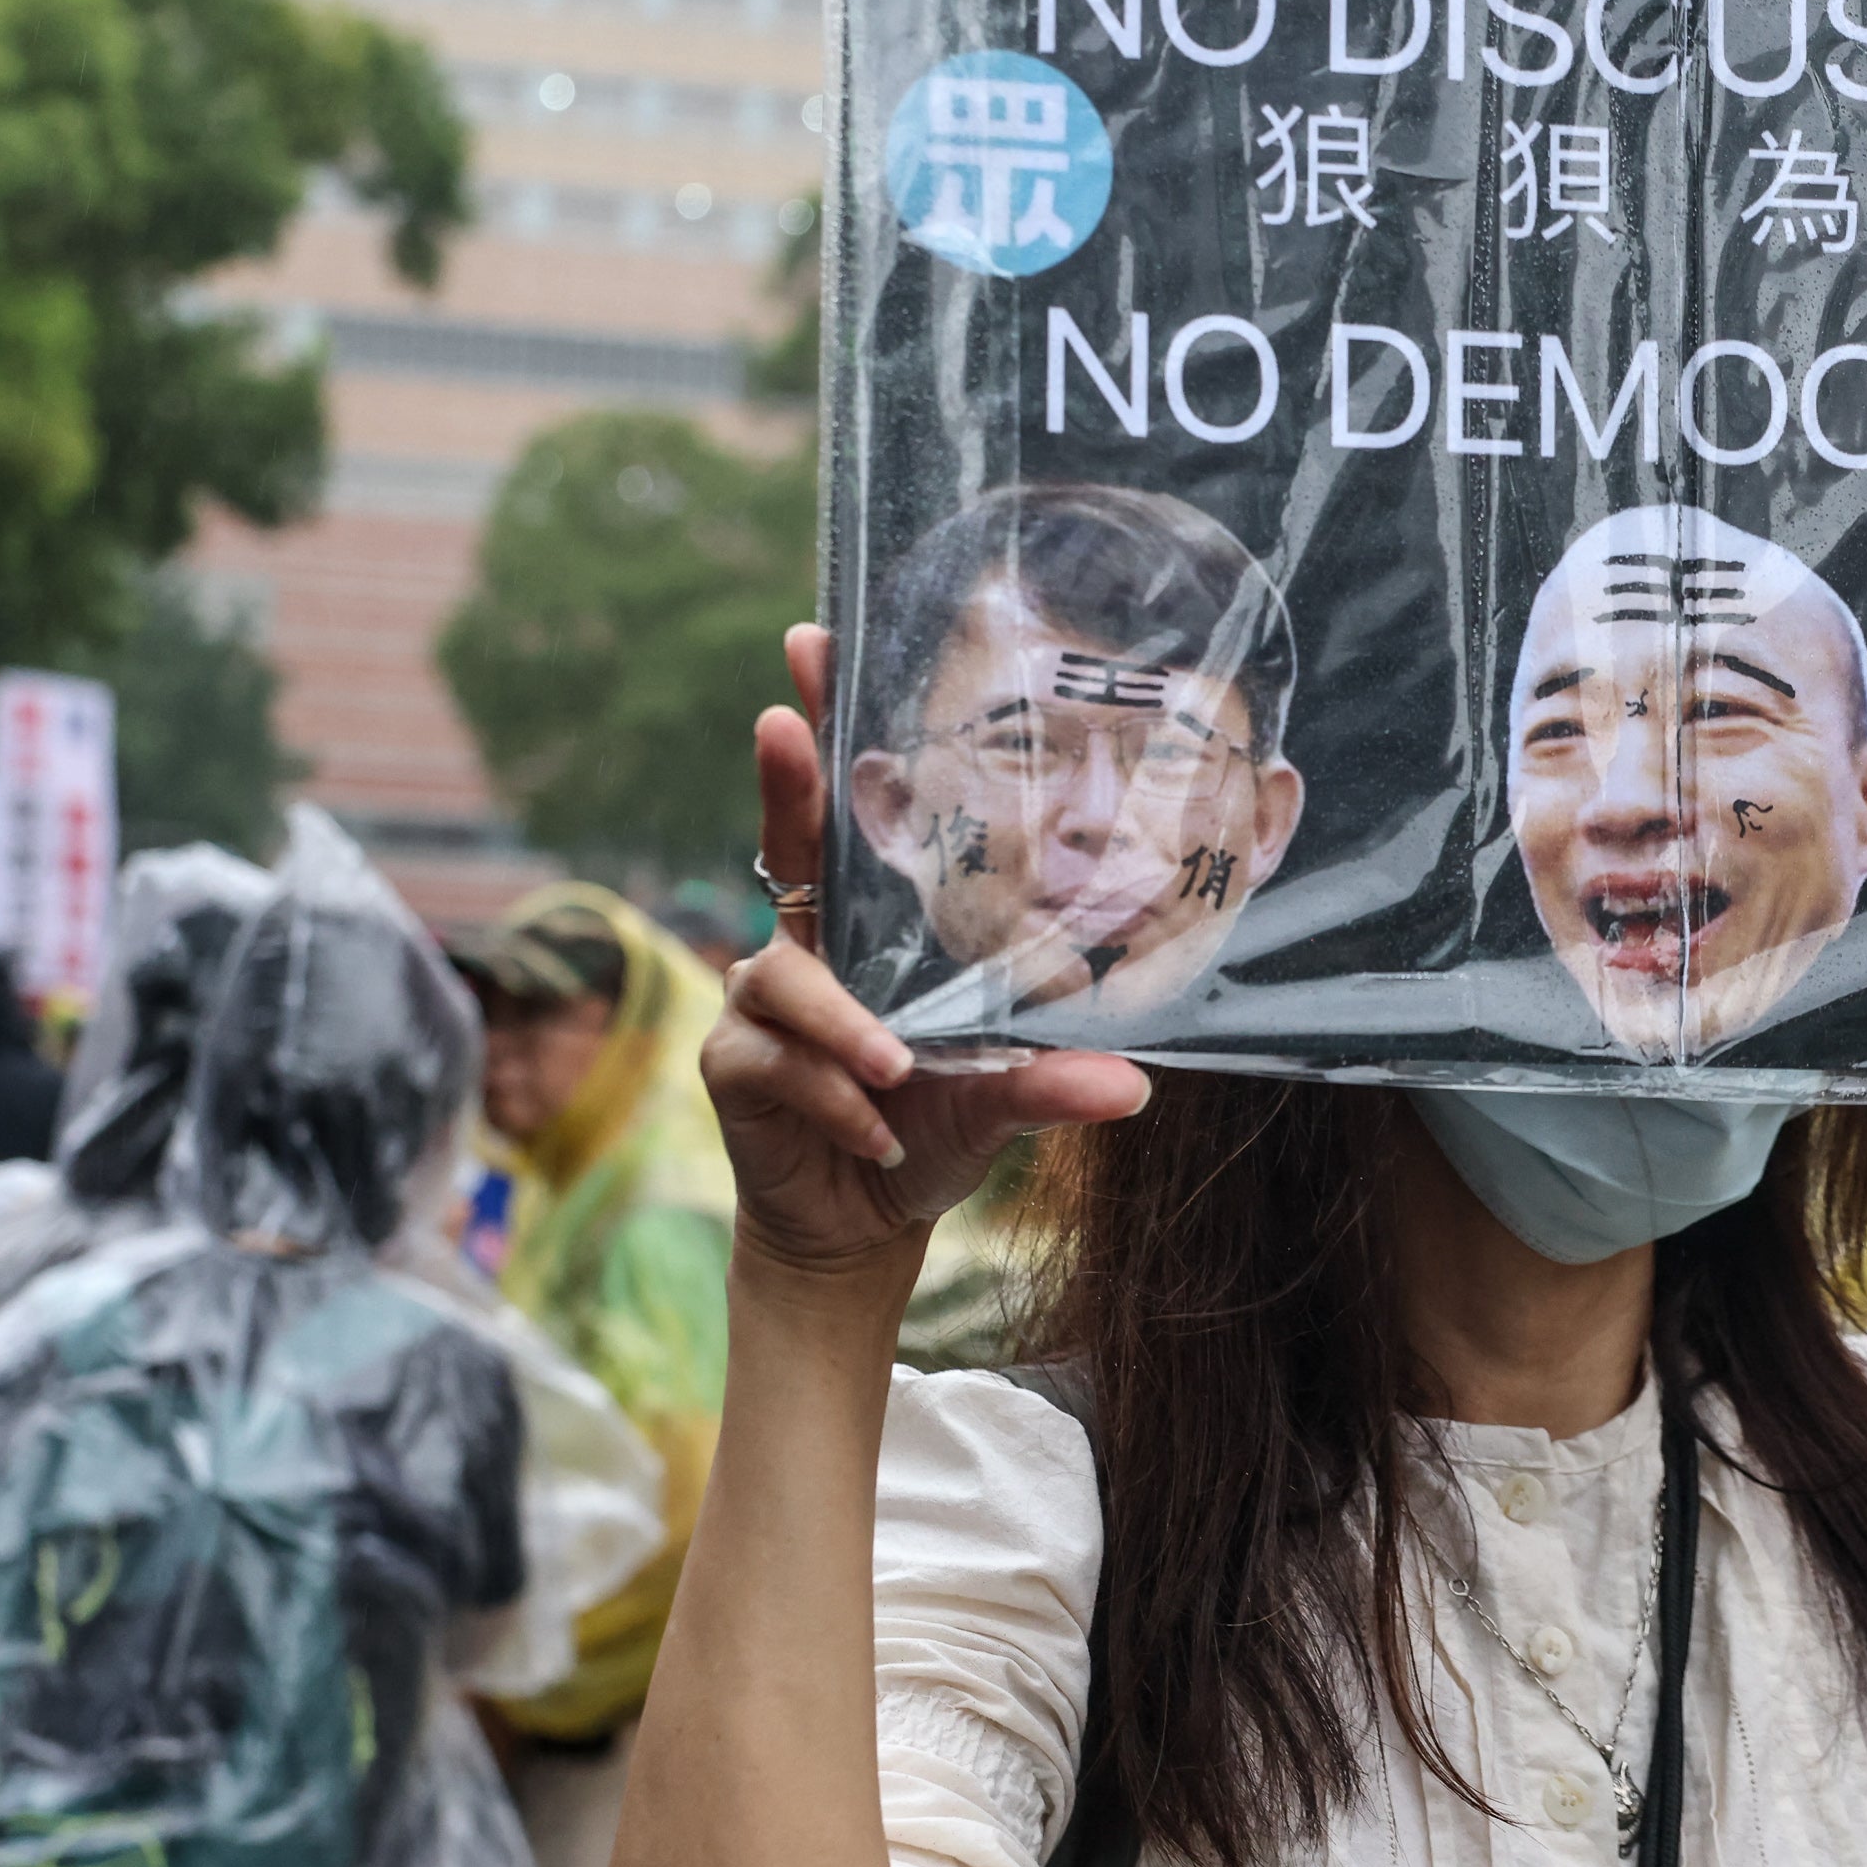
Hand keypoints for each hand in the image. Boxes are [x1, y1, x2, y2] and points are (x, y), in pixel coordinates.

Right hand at [708, 625, 1147, 1289]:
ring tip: (898, 1069)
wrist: (866, 1218)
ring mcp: (763, 1000)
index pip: (848, 815)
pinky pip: (781, 1064)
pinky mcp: (734, 1065)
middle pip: (787, 842)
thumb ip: (1047, 1082)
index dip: (831, 734)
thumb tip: (1132, 1087)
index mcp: (870, 924)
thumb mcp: (1000, 1098)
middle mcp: (809, 944)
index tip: (817, 648)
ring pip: (787, 980)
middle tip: (782, 719)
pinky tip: (881, 1130)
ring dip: (845, 1024)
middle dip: (785, 778)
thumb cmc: (931, 1125)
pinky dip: (838, 1098)